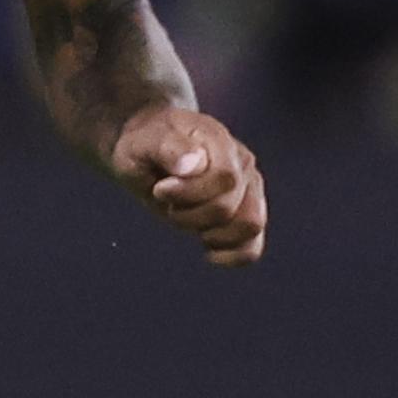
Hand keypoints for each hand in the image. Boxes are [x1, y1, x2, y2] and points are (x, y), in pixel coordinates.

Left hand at [109, 103, 266, 265]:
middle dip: (189, 215)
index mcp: (220, 143)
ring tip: (184, 218)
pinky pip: (253, 245)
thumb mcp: (144, 142)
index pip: (224, 178)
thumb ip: (168, 149)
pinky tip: (208, 253)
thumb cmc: (144, 145)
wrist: (148, 152)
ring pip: (249, 226)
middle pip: (229, 208)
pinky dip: (233, 255)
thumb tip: (191, 163)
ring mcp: (249, 189)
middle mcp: (242, 164)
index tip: (160, 190)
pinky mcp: (246, 213)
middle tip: (167, 203)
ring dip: (210, 234)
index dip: (190, 193)